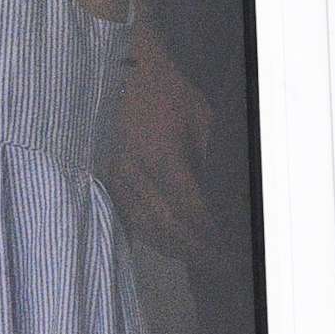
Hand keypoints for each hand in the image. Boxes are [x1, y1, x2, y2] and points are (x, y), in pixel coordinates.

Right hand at [104, 24, 215, 256]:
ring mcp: (117, 176)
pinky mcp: (107, 175)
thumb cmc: (166, 90)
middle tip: (216, 263)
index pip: (191, 211)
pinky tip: (163, 240)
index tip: (227, 250)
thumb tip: (221, 196)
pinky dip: (147, 232)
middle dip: (194, 249)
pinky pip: (127, 213)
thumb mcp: (202, 119)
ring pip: (144, 225)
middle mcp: (136, 173)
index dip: (210, 236)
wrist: (122, 70)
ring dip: (171, 246)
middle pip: (166, 226)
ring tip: (194, 257)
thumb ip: (209, 160)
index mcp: (163, 158)